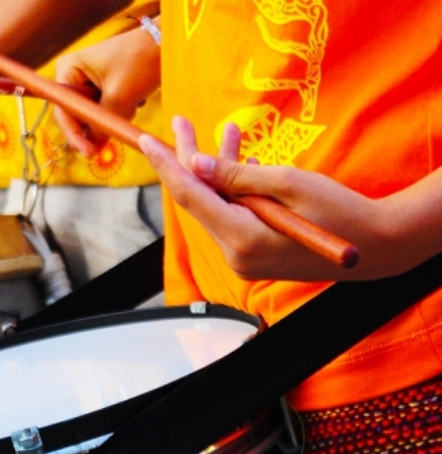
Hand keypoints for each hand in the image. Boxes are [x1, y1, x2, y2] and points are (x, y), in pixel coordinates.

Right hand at [53, 24, 161, 157]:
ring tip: (132, 104)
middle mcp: (72, 76)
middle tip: (113, 137)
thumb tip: (92, 148)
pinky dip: (119, 112)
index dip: (73, 134)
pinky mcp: (102, 88)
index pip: (62, 111)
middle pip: (75, 115)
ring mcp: (87, 82)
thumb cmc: (140, 60)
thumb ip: (102, 125)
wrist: (164, 43)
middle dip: (96, 125)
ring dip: (112, 117)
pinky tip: (134, 100)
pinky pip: (104, 111)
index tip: (88, 153)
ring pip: (92, 116)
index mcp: (68, 70)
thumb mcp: (119, 97)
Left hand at [137, 116, 436, 281]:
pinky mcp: (253, 256)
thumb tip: (195, 164)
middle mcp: (235, 254)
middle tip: (181, 123)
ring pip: (216, 206)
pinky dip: (234, 189)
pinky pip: (232, 216)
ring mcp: (243, 259)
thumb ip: (238, 176)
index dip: (167, 165)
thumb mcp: (288, 183)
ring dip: (218, 171)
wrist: (377, 247)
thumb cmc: (340, 211)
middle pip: (199, 201)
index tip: (147, 140)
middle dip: (190, 160)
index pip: (190, 197)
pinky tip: (240, 159)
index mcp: (241, 238)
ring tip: (224, 131)